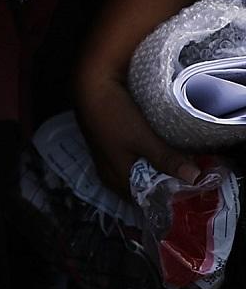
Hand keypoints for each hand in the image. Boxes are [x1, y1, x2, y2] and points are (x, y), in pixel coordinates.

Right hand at [74, 69, 199, 195]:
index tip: (193, 193)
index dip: (169, 199)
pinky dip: (150, 162)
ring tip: (181, 166)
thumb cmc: (113, 116)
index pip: (147, 202)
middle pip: (142, 189)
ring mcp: (110, 160)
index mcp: (117, 179)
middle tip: (191, 179)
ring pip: (139, 175)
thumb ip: (166, 160)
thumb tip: (195, 179)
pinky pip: (135, 163)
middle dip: (165, 185)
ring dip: (158, 172)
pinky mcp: (113, 147)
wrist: (92, 86)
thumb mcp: (143, 139)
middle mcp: (111, 174)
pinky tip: (162, 154)